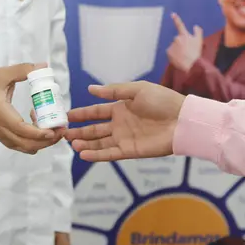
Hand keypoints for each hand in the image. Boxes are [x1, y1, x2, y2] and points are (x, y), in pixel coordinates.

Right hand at [0, 63, 58, 153]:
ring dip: (42, 143)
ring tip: (55, 131)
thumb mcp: (3, 74)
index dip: (38, 133)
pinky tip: (40, 130)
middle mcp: (2, 129)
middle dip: (47, 141)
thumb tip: (43, 66)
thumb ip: (23, 70)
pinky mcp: (5, 138)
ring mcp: (3, 136)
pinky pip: (22, 146)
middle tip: (61, 130)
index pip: (20, 129)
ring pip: (25, 147)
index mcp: (1, 113)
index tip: (53, 130)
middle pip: (26, 143)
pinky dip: (34, 143)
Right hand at [63, 82, 185, 161]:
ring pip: (99, 142)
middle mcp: (120, 124)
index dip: (82, 114)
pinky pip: (110, 154)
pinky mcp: (130, 151)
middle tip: (63, 133)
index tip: (67, 116)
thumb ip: (114, 91)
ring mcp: (124, 138)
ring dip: (85, 143)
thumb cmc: (162, 101)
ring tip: (71, 143)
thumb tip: (91, 89)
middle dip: (79, 131)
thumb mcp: (137, 90)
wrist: (182, 120)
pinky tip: (83, 153)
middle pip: (95, 129)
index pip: (96, 112)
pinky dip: (96, 154)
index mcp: (121, 108)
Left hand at [166, 13, 202, 71]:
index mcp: (184, 35)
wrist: (190, 64)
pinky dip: (174, 55)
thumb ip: (198, 32)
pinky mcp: (168, 52)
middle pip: (178, 40)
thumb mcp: (200, 41)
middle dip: (181, 44)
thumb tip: (195, 26)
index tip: (172, 14)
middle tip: (187, 51)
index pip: (180, 25)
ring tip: (183, 56)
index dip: (176, 19)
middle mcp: (176, 38)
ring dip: (177, 50)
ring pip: (174, 47)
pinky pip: (170, 53)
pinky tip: (179, 59)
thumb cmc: (196, 52)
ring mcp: (172, 45)